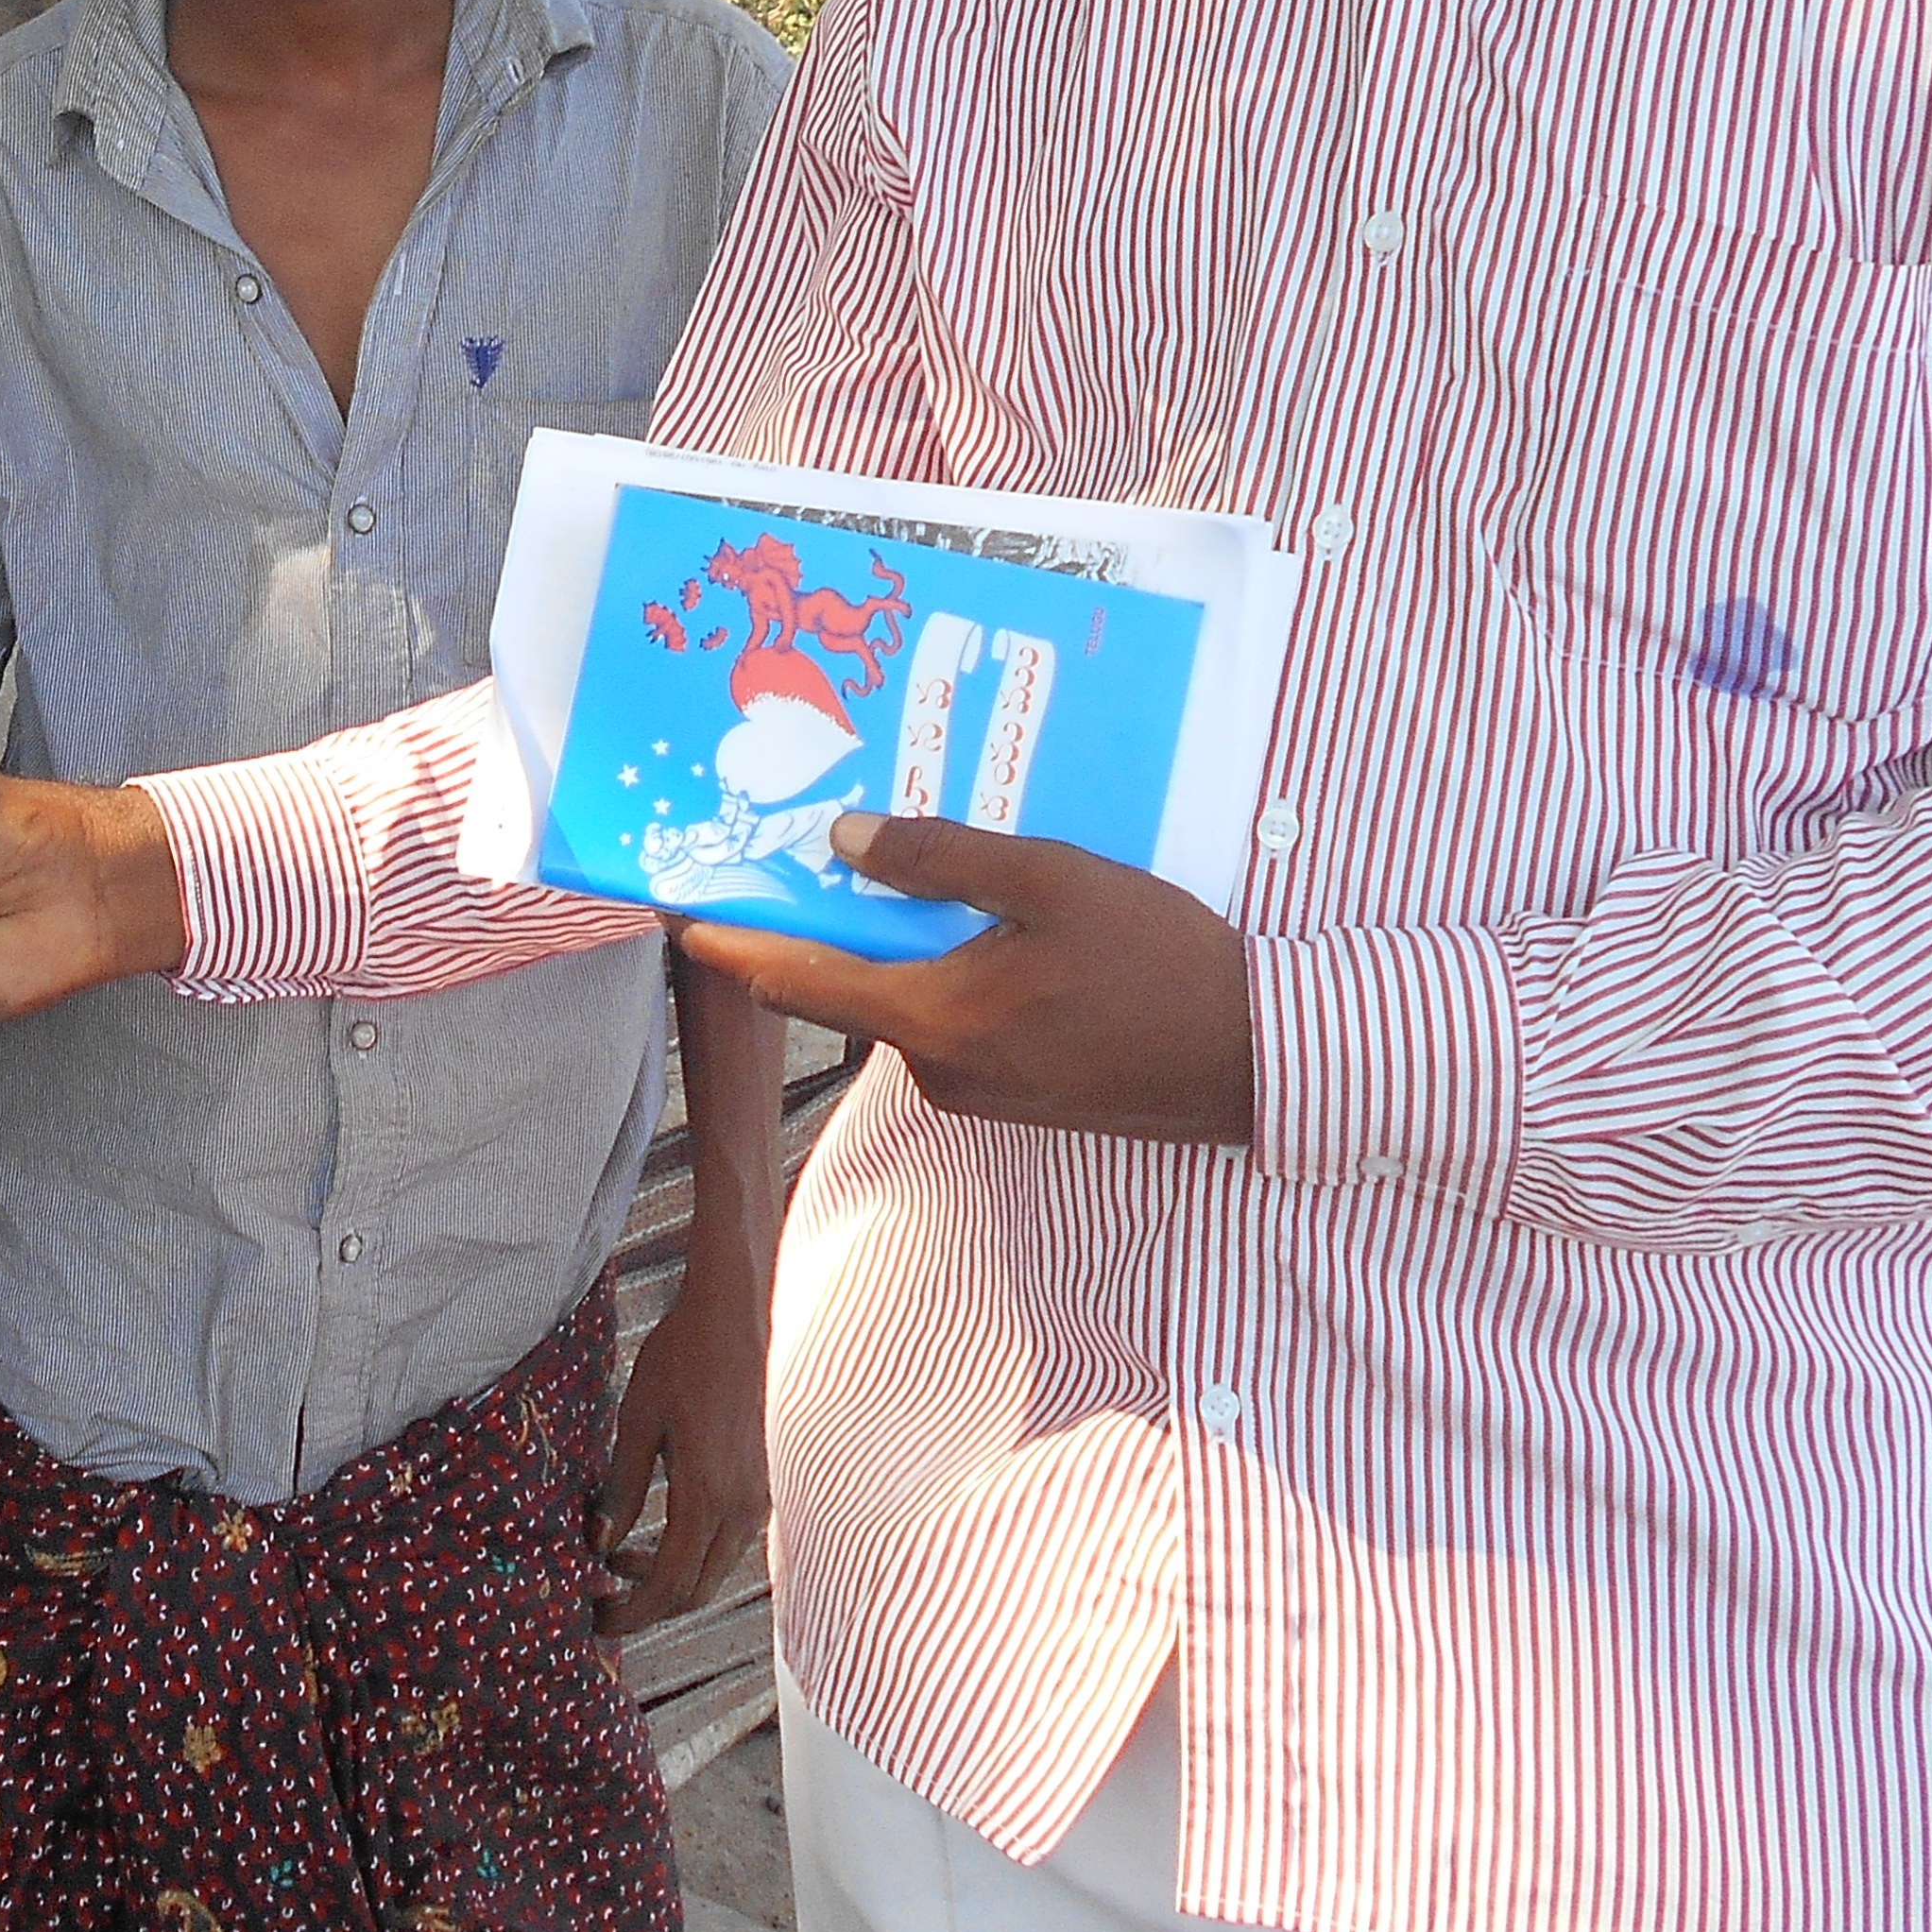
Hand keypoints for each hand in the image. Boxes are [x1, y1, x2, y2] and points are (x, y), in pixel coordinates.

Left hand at [599, 1239, 768, 1634]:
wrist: (740, 1311)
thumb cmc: (684, 1356)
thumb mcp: (638, 1420)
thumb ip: (621, 1487)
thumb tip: (600, 1543)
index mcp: (708, 1497)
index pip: (670, 1587)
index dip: (631, 1613)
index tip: (597, 1620)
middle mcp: (744, 1509)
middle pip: (695, 1590)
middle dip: (647, 1603)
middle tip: (601, 1595)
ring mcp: (762, 1498)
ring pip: (714, 1569)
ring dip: (668, 1574)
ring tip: (618, 1552)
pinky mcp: (766, 1483)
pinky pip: (729, 1541)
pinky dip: (691, 1549)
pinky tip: (658, 1524)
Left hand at [681, 821, 1250, 1145]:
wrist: (1256, 1059)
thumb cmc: (1158, 961)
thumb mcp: (1051, 881)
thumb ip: (943, 859)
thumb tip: (843, 838)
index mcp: (932, 1019)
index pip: (798, 980)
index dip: (730, 943)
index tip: (675, 907)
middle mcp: (936, 1068)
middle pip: (847, 987)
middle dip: (820, 920)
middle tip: (795, 844)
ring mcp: (976, 1090)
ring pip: (904, 1001)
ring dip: (891, 943)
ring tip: (888, 864)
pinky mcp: (1014, 1092)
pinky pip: (950, 1020)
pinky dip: (942, 971)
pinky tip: (971, 921)